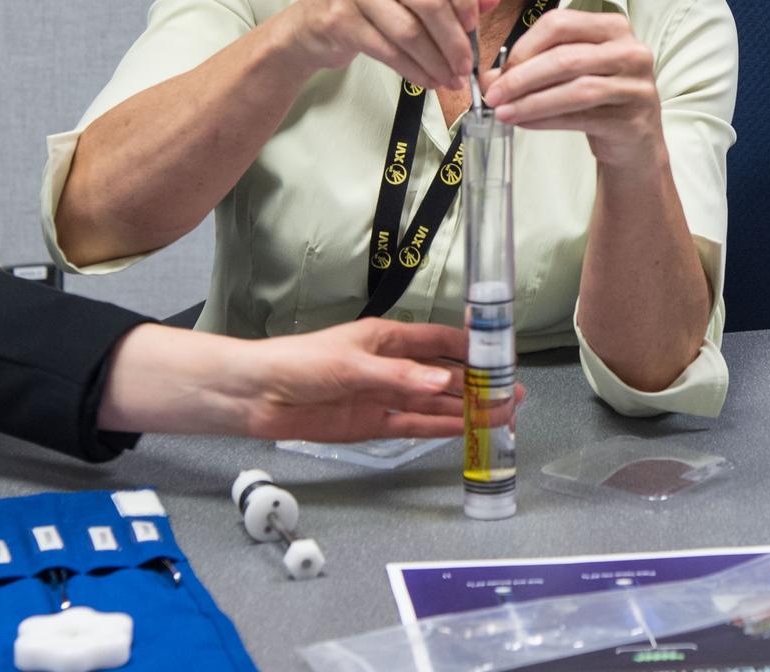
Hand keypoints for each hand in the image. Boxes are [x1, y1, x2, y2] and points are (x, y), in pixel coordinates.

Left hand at [100, 318, 525, 442]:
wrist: (256, 395)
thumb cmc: (298, 363)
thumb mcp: (349, 365)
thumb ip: (396, 377)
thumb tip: (440, 384)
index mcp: (386, 338)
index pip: (439, 341)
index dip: (471, 347)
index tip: (502, 354)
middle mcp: (389, 367)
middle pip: (442, 375)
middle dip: (477, 383)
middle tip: (513, 393)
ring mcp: (381, 397)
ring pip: (433, 404)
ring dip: (465, 410)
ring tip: (502, 415)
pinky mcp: (369, 424)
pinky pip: (412, 427)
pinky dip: (438, 429)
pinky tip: (463, 431)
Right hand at [283, 0, 499, 89]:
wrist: (308, 26)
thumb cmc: (367, 4)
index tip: (473, 25)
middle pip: (429, 1)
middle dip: (453, 40)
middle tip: (465, 66)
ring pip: (409, 30)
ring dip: (436, 61)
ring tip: (449, 80)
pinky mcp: (339, 20)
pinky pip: (388, 50)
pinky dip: (414, 70)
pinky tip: (426, 81)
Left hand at [482, 10, 664, 167]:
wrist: (634, 141)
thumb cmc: (598, 99)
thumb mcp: (569, 74)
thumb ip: (531, 68)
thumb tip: (487, 78)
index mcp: (612, 27)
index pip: (560, 23)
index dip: (524, 46)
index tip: (500, 70)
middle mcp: (630, 50)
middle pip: (565, 58)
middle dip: (522, 78)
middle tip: (493, 95)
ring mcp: (635, 85)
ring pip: (574, 89)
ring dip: (531, 102)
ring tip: (504, 113)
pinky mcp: (632, 118)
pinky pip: (581, 117)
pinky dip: (546, 120)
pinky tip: (524, 123)